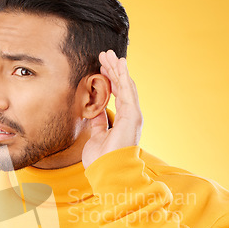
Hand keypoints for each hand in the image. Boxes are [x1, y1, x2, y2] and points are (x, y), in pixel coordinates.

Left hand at [82, 50, 142, 168]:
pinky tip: (119, 64)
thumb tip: (95, 109)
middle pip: (122, 88)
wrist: (107, 172)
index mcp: (123, 122)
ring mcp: (133, 116)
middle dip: (113, 70)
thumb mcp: (97, 135)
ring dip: (117, 69)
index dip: (110, 80)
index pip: (117, 96)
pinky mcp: (132, 116)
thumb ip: (98, 121)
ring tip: (109, 55)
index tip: (101, 68)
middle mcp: (130, 117)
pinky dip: (123, 76)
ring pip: (125, 86)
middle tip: (105, 55)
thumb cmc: (102, 160)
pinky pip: (128, 91)